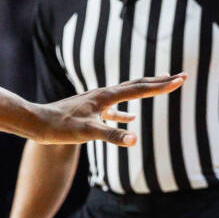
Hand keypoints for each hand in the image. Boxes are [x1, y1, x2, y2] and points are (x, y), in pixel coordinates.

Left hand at [29, 74, 185, 145]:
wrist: (37, 123)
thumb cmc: (61, 128)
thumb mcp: (89, 133)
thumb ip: (113, 136)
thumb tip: (135, 140)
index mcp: (107, 96)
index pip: (141, 89)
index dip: (162, 86)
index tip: (182, 80)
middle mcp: (104, 94)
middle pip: (137, 85)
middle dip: (159, 81)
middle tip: (180, 77)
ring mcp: (97, 101)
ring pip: (127, 92)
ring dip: (145, 89)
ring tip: (159, 85)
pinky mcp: (90, 110)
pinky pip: (115, 107)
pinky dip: (126, 109)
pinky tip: (130, 116)